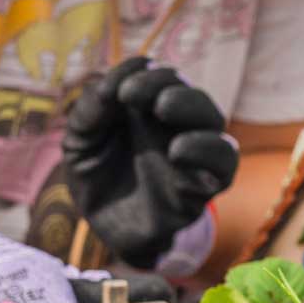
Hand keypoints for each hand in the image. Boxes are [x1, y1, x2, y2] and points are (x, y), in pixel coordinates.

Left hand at [61, 58, 238, 268]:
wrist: (102, 227)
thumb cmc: (94, 177)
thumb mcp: (79, 140)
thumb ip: (90, 111)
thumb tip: (109, 86)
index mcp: (149, 108)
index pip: (160, 78)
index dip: (144, 75)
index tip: (120, 89)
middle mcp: (176, 127)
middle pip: (191, 94)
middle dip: (169, 86)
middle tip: (136, 94)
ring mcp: (192, 156)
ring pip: (214, 122)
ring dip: (193, 107)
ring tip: (162, 108)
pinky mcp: (201, 188)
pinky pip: (223, 166)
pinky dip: (208, 151)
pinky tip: (177, 151)